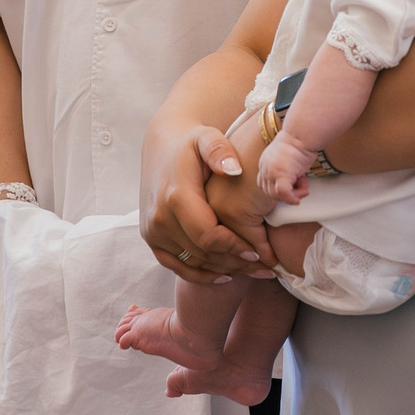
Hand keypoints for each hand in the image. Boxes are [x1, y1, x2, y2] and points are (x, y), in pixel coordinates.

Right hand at [142, 121, 265, 285]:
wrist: (162, 147)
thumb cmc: (192, 143)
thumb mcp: (207, 138)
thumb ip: (220, 151)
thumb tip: (234, 169)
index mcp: (176, 197)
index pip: (208, 236)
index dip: (234, 248)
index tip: (257, 252)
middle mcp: (160, 218)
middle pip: (202, 254)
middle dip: (235, 263)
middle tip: (263, 268)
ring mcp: (153, 231)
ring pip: (192, 263)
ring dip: (223, 271)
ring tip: (251, 272)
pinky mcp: (151, 239)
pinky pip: (176, 266)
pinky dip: (200, 275)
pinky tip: (224, 275)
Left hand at [259, 136, 314, 205]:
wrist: (302, 133)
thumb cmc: (300, 141)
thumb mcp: (288, 156)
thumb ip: (286, 169)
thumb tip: (296, 180)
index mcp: (265, 163)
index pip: (264, 184)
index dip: (277, 190)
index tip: (291, 187)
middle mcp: (265, 168)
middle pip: (270, 193)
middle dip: (286, 194)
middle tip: (301, 187)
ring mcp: (271, 172)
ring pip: (277, 195)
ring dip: (293, 194)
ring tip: (304, 185)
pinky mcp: (281, 175)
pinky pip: (284, 194)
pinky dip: (292, 198)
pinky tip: (303, 192)